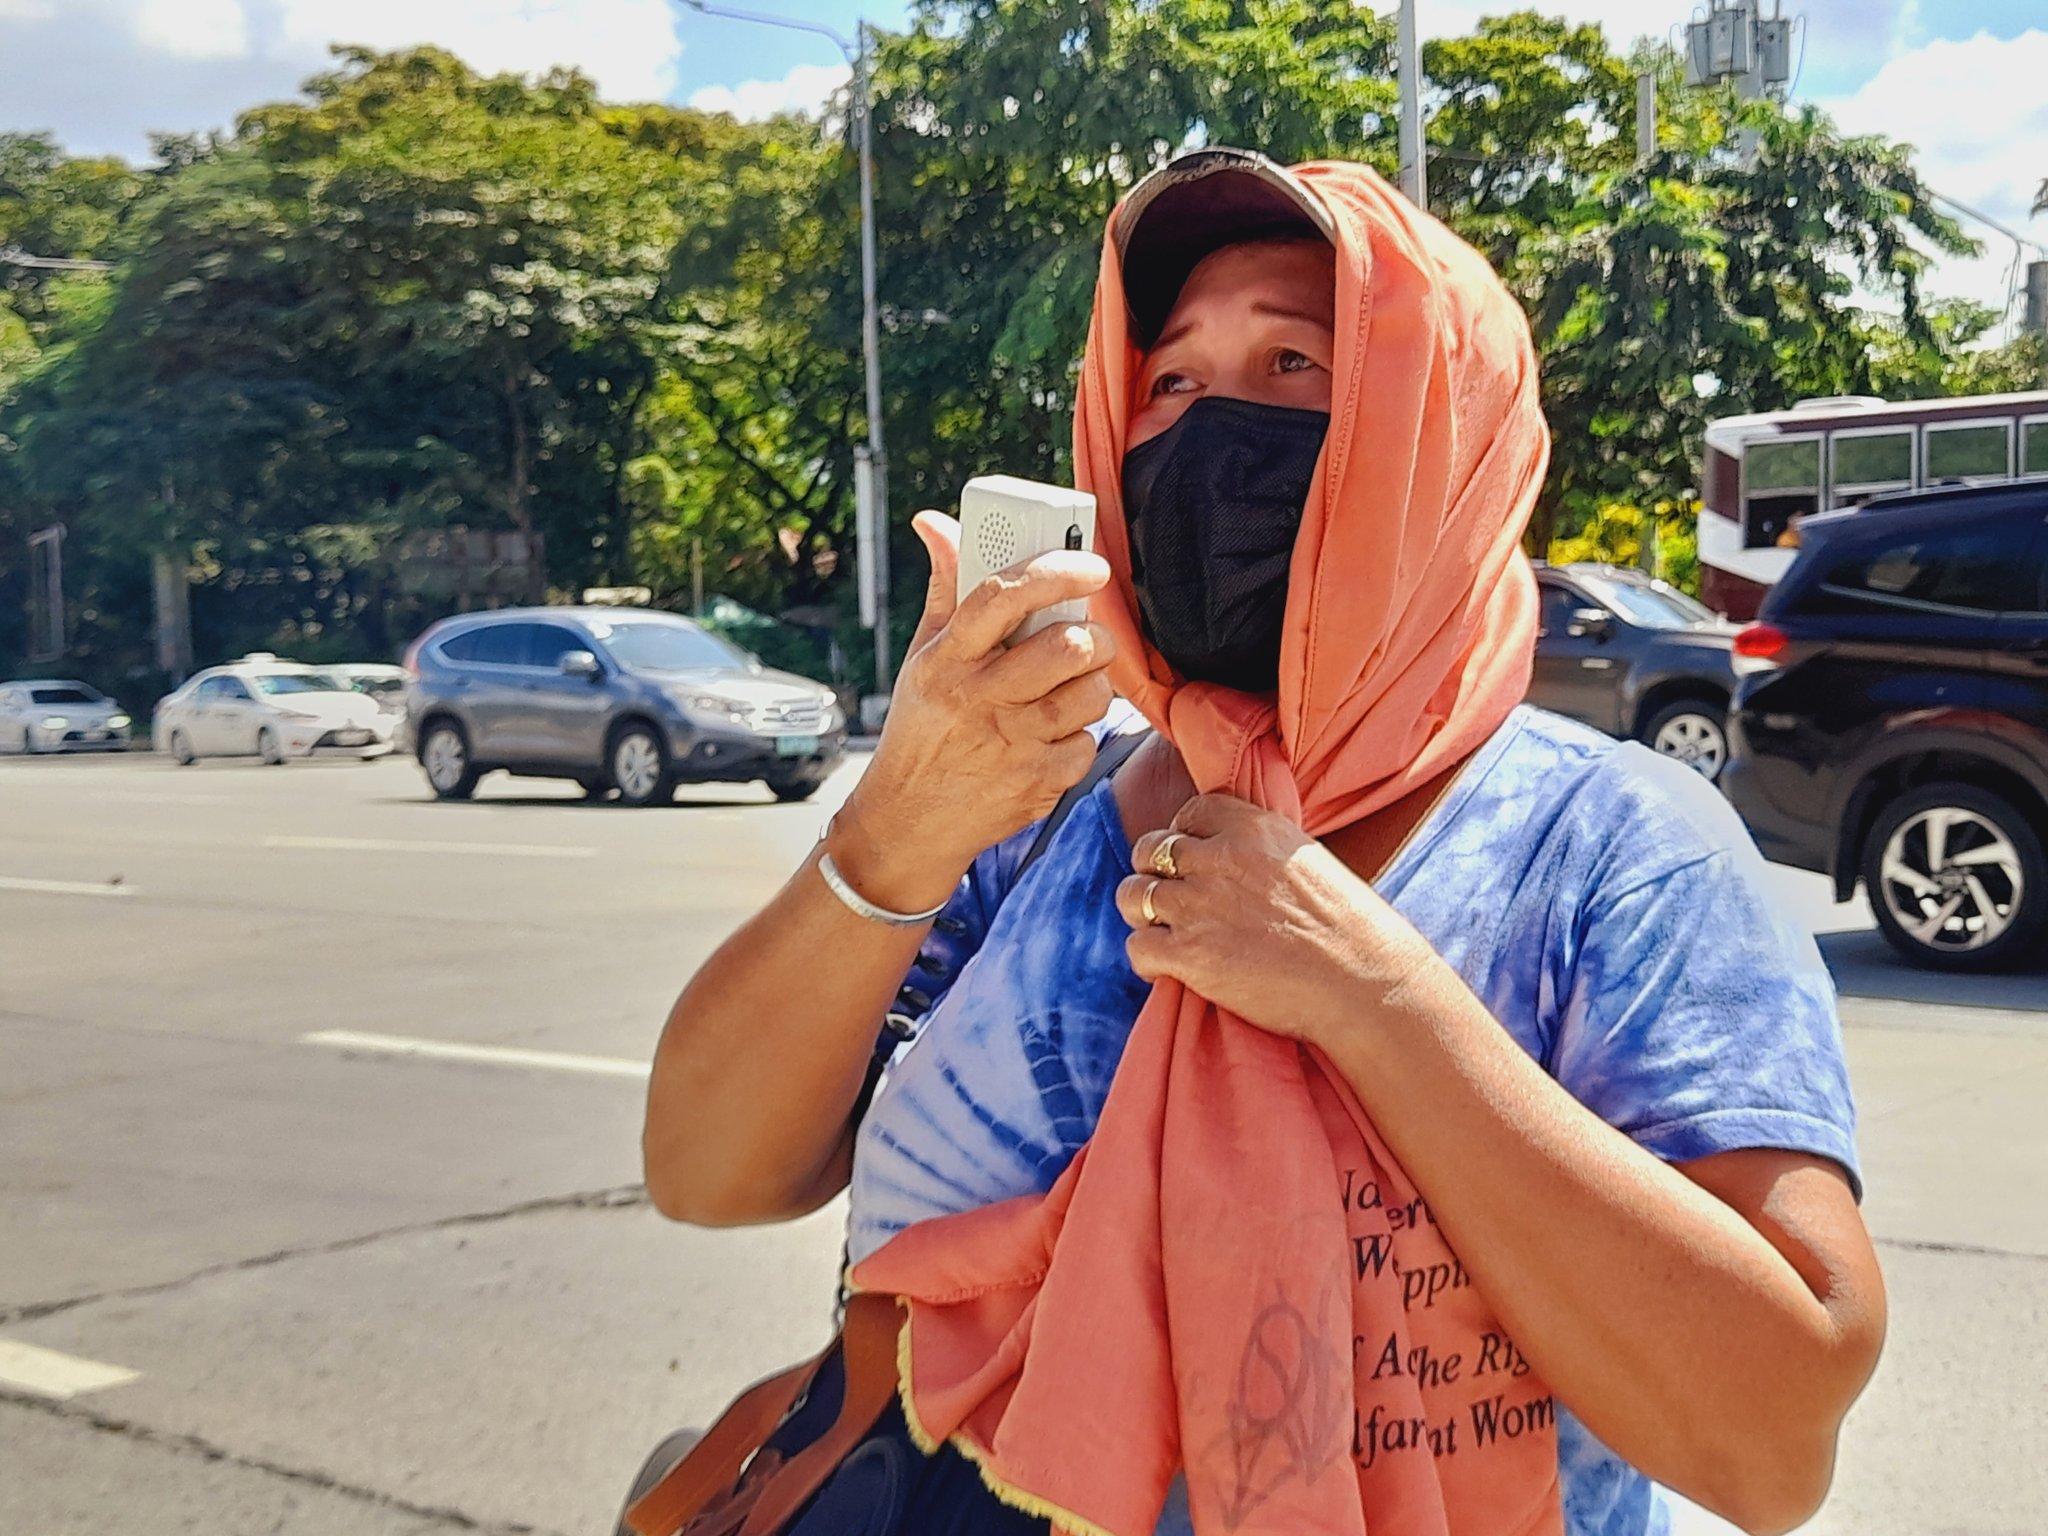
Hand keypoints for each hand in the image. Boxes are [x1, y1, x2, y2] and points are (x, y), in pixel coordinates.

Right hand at [835, 511, 1117, 910]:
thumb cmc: (922, 730)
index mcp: (947, 659)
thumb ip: (943, 589)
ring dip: (1093, 685)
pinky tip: (1052, 737)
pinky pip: (1088, 744)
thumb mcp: (922, 659)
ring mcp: (1010, 745)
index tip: (1088, 565)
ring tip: (1069, 688)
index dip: (1054, 570)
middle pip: (1067, 647)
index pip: (1003, 596)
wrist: (908, 822)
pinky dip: (1080, 737)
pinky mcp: (1037, 785)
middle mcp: (978, 699)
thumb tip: (935, 522)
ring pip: (1091, 694)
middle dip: (1092, 636)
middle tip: (1085, 638)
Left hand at [1116, 795, 1436, 1047]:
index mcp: (1251, 827)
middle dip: (1155, 873)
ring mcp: (1200, 906)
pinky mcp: (1190, 956)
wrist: (1364, 983)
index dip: (1182, 839)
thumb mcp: (1306, 858)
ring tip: (1167, 932)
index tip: (1193, 863)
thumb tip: (1228, 850)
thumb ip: (1260, 846)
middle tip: (1174, 899)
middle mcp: (1219, 859)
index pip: (1188, 814)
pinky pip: (1136, 948)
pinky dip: (1147, 960)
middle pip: (1149, 849)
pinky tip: (1172, 969)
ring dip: (1143, 913)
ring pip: (1132, 895)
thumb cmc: (1349, 928)